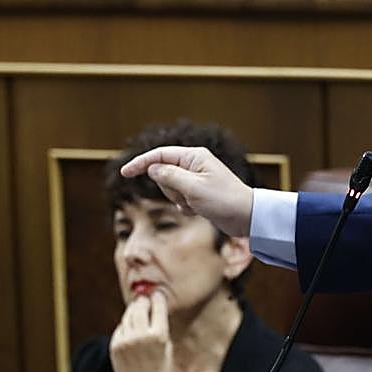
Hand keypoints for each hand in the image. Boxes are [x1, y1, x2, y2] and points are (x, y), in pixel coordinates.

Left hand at [110, 289, 171, 371]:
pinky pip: (120, 328)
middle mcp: (141, 336)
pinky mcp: (114, 346)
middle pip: (140, 306)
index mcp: (159, 335)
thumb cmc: (160, 370)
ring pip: (128, 315)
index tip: (157, 295)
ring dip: (134, 312)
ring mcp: (125, 341)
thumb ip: (159, 326)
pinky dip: (126, 327)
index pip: (157, 305)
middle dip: (143, 301)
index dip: (157, 297)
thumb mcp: (167, 346)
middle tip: (145, 299)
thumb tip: (151, 305)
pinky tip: (131, 333)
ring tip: (139, 315)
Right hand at [120, 146, 253, 236]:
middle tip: (187, 197)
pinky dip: (185, 207)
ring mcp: (196, 179)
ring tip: (196, 204)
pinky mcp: (198, 193)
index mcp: (194, 156)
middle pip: (163, 174)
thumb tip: (152, 169)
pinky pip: (180, 200)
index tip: (125, 173)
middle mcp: (194, 164)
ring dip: (178, 200)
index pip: (159, 155)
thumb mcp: (193, 188)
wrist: (247, 217)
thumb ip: (169, 176)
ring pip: (170, 189)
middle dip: (169, 189)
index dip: (141, 163)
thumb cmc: (224, 200)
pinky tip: (199, 211)